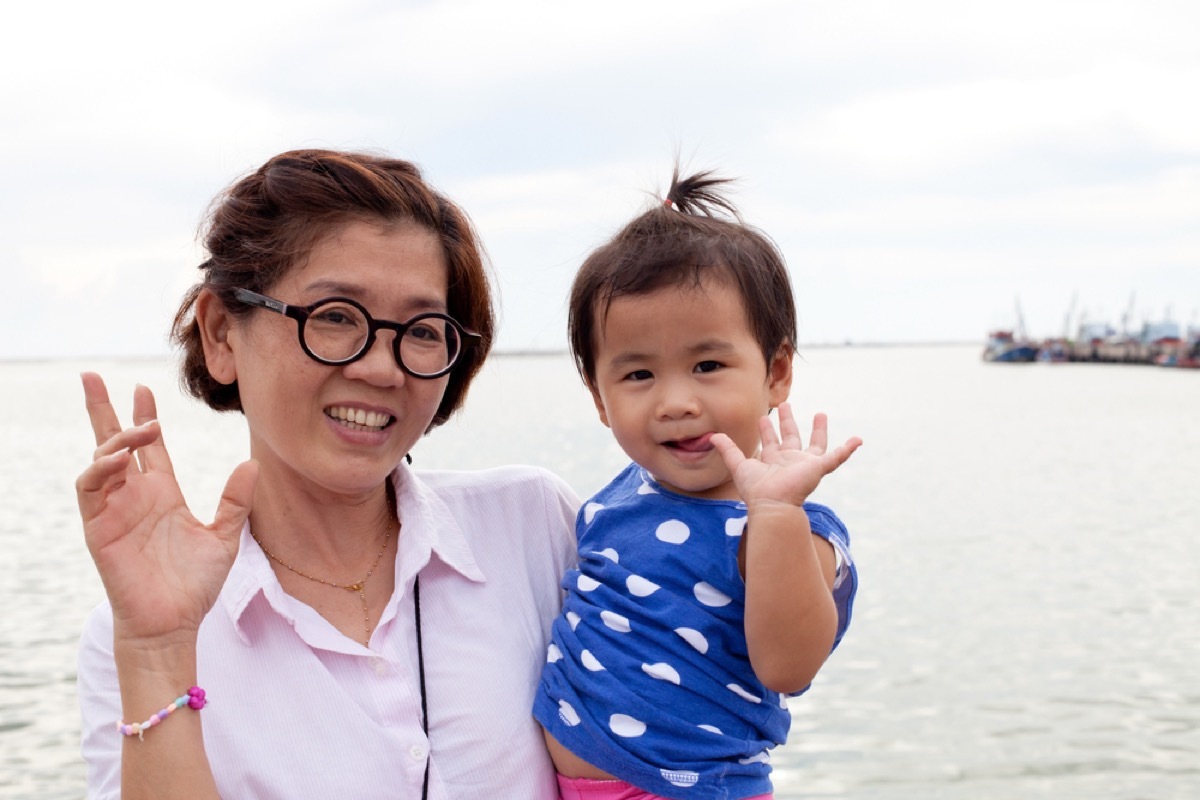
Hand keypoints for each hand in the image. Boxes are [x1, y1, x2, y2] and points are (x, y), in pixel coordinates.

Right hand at [75, 372, 257, 642]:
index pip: (148, 448)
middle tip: (91, 375)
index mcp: (163, 495)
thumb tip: (252, 463)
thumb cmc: (195, 585)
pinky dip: (99, 469)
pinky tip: (117, 458)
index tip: (143, 387)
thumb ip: (236, 500)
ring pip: (101, 460)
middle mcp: (135, 497)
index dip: (142, 417)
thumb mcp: (226, 536)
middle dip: (102, 410)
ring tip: (138, 427)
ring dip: (113, 438)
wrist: (174, 623)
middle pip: (113, 444)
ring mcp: (114, 511)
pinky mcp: (98, 528)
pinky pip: (90, 489)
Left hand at [711, 403, 860, 507]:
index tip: (764, 417)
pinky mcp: (819, 467)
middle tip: (785, 405)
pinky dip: (848, 448)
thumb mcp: (738, 465)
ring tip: (821, 413)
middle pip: (791, 437)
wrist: (772, 505)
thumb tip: (712, 436)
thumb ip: (727, 450)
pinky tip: (858, 440)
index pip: (770, 442)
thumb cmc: (756, 491)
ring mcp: (806, 464)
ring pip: (816, 444)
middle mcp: (790, 462)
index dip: (767, 429)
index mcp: (773, 462)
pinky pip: (838, 456)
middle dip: (788, 421)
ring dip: (819, 429)